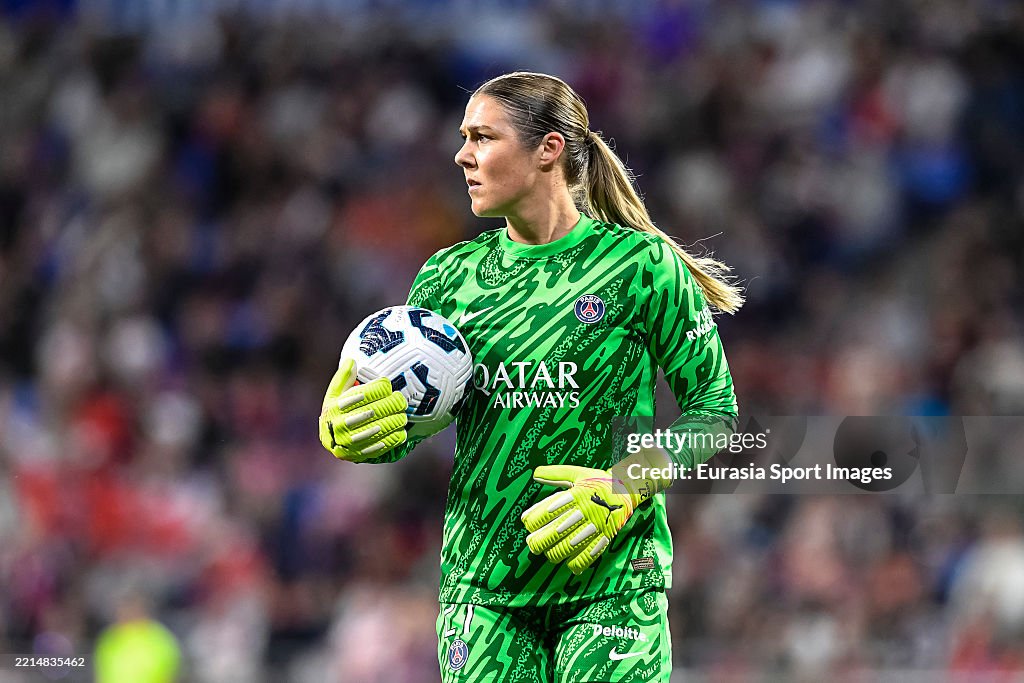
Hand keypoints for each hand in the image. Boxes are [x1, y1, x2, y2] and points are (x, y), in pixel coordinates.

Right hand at [319, 358, 407, 461]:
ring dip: (394, 422)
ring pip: (377, 430)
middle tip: (401, 400)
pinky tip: (401, 432)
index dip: (378, 388)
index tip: (387, 385)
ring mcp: (349, 442)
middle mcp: (340, 425)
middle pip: (372, 412)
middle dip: (391, 404)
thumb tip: (352, 361)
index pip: (362, 395)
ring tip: (403, 416)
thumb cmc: (336, 411)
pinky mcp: (358, 454)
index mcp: (335, 407)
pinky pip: (379, 447)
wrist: (328, 439)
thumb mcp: (334, 393)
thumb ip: (343, 377)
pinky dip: (392, 439)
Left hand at [521, 465, 644, 573]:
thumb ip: (555, 474)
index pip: (548, 510)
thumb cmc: (599, 481)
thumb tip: (535, 473)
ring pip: (568, 547)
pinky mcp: (606, 536)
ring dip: (554, 553)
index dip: (534, 519)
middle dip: (539, 541)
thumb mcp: (578, 473)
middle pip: (555, 532)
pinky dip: (577, 563)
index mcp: (576, 495)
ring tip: (548, 553)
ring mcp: (595, 526)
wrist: (629, 489)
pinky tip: (569, 565)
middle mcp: (584, 511)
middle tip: (532, 544)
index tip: (527, 523)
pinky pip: (589, 555)